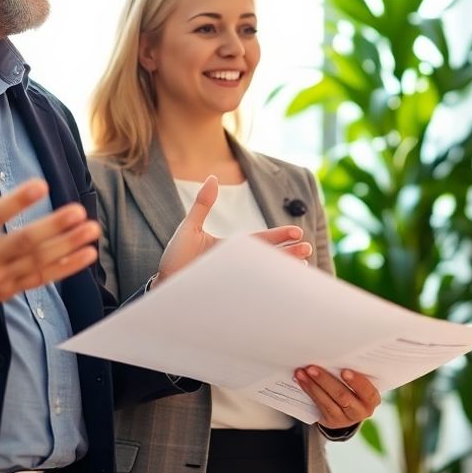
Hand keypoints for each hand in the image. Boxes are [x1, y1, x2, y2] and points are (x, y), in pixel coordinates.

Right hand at [0, 150, 100, 324]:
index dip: (17, 201)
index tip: (40, 185)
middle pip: (23, 242)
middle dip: (53, 227)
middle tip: (78, 211)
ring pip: (38, 261)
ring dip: (68, 245)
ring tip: (92, 229)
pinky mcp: (8, 290)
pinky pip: (42, 278)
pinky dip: (67, 267)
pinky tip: (88, 254)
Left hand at [156, 176, 313, 285]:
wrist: (164, 285)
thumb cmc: (176, 258)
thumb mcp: (189, 228)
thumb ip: (203, 204)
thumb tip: (212, 177)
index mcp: (233, 248)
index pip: (260, 240)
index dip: (278, 236)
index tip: (297, 233)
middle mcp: (238, 264)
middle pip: (269, 257)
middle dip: (289, 254)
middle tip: (308, 251)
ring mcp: (235, 280)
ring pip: (264, 275)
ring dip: (283, 272)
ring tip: (304, 270)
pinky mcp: (230, 295)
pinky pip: (251, 294)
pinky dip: (267, 293)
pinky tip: (280, 295)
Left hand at [294, 366, 380, 429]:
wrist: (348, 411)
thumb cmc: (356, 389)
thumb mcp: (361, 384)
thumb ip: (356, 373)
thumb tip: (338, 354)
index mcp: (372, 400)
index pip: (368, 392)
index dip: (357, 382)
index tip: (344, 371)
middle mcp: (360, 412)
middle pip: (343, 396)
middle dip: (326, 381)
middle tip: (312, 368)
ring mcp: (344, 419)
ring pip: (327, 401)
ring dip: (313, 385)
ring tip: (302, 372)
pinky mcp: (330, 421)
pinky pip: (318, 404)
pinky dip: (309, 390)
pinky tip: (302, 380)